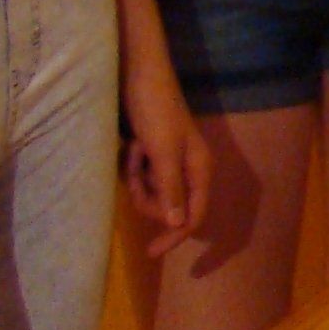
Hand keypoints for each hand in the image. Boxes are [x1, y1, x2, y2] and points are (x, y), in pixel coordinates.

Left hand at [120, 57, 207, 255]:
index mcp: (200, 171)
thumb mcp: (163, 153)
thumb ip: (172, 189)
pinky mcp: (154, 155)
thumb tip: (179, 225)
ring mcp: (171, 163)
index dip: (174, 236)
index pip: (193, 216)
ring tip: (131, 152)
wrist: (139, 77)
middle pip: (169, 207)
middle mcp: (189, 171)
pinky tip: (129, 147)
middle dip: (147, 196)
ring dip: (137, 179)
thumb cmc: (155, 112)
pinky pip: (143, 178)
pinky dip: (133, 168)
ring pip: (153, 193)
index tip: (150, 252)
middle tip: (134, 171)